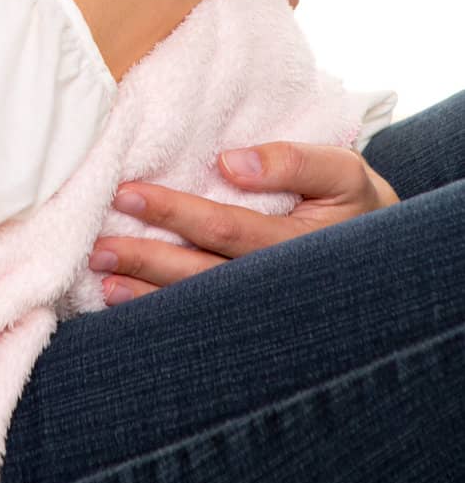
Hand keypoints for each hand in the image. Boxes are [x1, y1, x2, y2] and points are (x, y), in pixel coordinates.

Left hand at [88, 140, 399, 304]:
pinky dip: (162, 315)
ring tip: (101, 281)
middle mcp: (275, 287)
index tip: (128, 194)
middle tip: (98, 247)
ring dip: (146, 295)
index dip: (175, 212)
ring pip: (198, 305)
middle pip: (202, 274)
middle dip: (146, 261)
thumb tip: (230, 161)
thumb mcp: (341, 171)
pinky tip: (124, 306)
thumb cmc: (354, 203)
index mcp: (297, 246)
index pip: (225, 228)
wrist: (384, 261)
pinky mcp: (253, 321)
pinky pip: (202, 321)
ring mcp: (262, 311)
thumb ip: (294, 160)